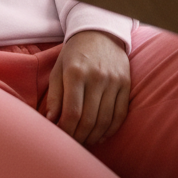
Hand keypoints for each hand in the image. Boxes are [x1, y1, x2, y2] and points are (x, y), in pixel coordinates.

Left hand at [45, 30, 130, 145]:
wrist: (100, 32)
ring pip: (105, 120)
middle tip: (73, 144)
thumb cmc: (74, 53)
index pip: (72, 112)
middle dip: (79, 137)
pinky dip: (111, 129)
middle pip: (89, 120)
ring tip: (85, 140)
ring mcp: (114, 80)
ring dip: (94, 136)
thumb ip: (54, 96)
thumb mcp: (58, 69)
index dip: (67, 131)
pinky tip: (101, 134)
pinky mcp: (126, 83)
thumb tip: (51, 122)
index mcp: (76, 73)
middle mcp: (96, 77)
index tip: (62, 139)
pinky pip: (120, 114)